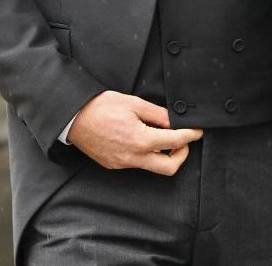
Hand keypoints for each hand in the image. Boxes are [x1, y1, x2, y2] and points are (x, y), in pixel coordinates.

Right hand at [67, 90, 202, 174]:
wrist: (73, 117)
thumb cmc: (101, 107)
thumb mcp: (133, 103)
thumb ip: (157, 114)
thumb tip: (174, 120)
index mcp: (140, 140)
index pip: (175, 142)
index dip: (190, 136)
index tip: (198, 131)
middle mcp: (133, 157)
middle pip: (169, 168)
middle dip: (182, 155)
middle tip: (183, 140)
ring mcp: (123, 164)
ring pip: (152, 167)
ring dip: (163, 154)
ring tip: (161, 136)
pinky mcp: (114, 165)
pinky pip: (137, 164)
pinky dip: (146, 154)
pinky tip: (142, 139)